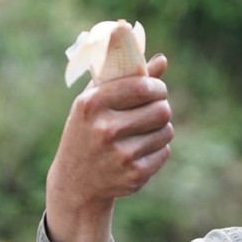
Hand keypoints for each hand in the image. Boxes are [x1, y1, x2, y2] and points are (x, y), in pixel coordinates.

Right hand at [44, 54, 172, 241]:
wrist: (75, 181)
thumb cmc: (87, 131)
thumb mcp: (95, 102)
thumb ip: (126, 78)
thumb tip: (162, 60)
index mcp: (92, 105)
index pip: (142, 87)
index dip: (157, 87)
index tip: (157, 90)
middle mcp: (105, 130)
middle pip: (161, 110)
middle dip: (161, 107)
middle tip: (153, 110)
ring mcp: (120, 155)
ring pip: (166, 130)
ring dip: (161, 129)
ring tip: (143, 131)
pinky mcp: (133, 175)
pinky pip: (164, 151)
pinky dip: (158, 149)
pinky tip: (140, 151)